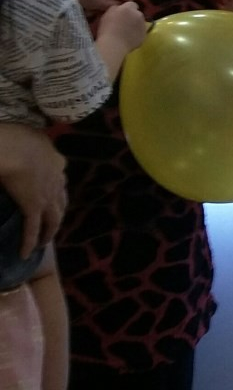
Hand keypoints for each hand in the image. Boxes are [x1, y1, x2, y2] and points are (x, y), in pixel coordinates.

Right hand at [0, 125, 67, 257]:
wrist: (13, 147)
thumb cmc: (15, 138)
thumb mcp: (28, 137)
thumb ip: (30, 145)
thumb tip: (23, 145)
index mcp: (56, 160)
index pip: (59, 178)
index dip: (56, 189)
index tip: (51, 197)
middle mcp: (57, 178)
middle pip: (61, 201)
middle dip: (56, 214)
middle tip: (50, 225)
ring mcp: (47, 194)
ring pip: (53, 218)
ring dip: (48, 232)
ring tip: (42, 242)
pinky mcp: (34, 206)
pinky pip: (32, 228)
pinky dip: (30, 241)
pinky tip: (26, 253)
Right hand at [98, 1, 146, 50]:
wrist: (113, 45)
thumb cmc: (106, 29)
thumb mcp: (107, 13)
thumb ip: (115, 8)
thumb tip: (119, 8)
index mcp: (128, 8)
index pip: (131, 4)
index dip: (127, 9)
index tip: (122, 14)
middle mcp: (138, 14)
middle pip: (137, 13)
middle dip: (132, 17)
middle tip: (124, 24)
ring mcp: (143, 25)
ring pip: (140, 23)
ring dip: (135, 25)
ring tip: (126, 32)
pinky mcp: (144, 35)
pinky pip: (141, 32)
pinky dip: (137, 34)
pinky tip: (129, 39)